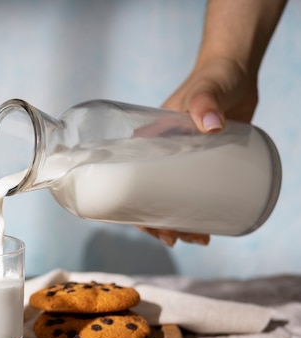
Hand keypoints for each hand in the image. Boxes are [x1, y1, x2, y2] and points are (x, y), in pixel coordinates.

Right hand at [138, 57, 257, 246]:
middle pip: (148, 197)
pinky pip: (193, 193)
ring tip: (198, 239)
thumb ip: (205, 103)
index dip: (134, 209)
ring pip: (171, 199)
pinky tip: (206, 228)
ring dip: (178, 223)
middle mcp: (159, 155)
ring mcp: (182, 161)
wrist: (236, 70)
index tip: (150, 227)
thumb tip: (213, 125)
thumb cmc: (214, 77)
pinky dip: (196, 212)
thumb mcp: (205, 91)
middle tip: (176, 239)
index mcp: (147, 142)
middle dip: (158, 223)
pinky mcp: (203, 162)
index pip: (130, 181)